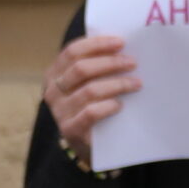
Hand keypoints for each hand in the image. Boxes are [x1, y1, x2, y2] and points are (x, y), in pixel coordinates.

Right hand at [43, 34, 138, 168]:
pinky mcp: (70, 130)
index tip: (120, 42)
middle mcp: (53, 91)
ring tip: (136, 83)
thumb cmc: (93, 105)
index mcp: (54, 73)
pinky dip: (109, 105)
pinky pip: (91, 112)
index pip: (72, 51)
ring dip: (117, 84)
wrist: (91, 145)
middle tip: (132, 62)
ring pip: (90, 90)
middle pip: (81, 68)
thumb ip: (96, 65)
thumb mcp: (89, 82)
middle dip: (110, 62)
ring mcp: (59, 112)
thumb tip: (121, 46)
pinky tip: (120, 104)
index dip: (97, 44)